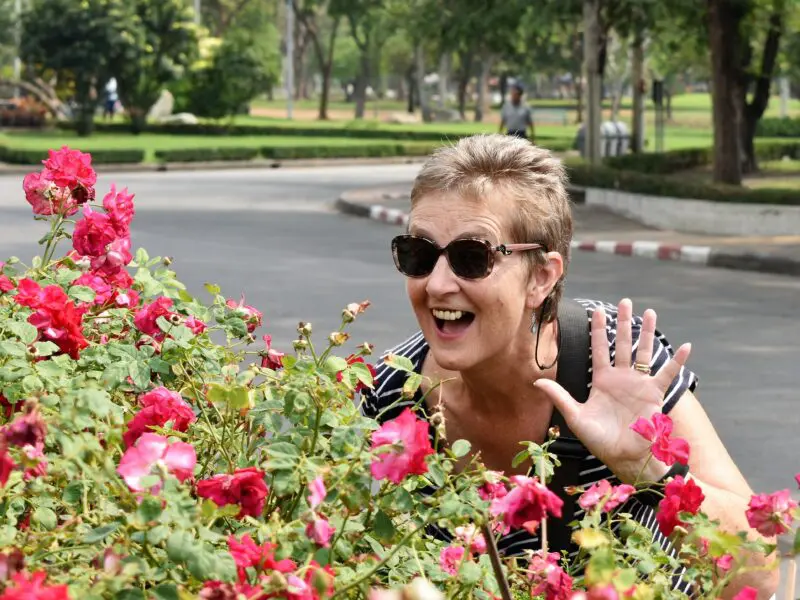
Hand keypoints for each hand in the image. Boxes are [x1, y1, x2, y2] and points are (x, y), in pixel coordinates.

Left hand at [534, 299, 691, 483]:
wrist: (623, 457)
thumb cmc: (599, 440)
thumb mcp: (575, 416)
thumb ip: (559, 396)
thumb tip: (536, 380)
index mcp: (601, 380)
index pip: (598, 349)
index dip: (598, 330)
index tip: (596, 310)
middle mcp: (621, 378)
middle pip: (621, 344)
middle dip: (622, 323)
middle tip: (624, 301)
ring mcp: (639, 384)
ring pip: (643, 352)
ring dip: (646, 333)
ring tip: (650, 312)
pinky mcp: (654, 394)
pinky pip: (667, 375)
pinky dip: (677, 362)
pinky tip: (686, 347)